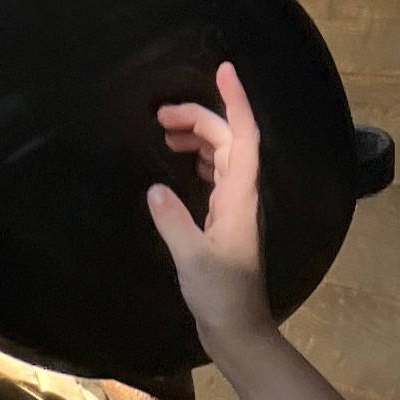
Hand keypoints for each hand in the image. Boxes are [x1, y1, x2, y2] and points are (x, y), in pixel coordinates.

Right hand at [150, 60, 274, 358]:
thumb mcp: (191, 257)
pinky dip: (202, 161)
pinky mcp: (228, 223)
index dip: (236, 100)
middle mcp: (243, 196)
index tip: (223, 70)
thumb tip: (155, 189)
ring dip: (201, 138)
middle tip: (162, 116)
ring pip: (225, 157)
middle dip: (201, 118)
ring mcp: (237, 209)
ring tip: (168, 135)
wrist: (239, 330)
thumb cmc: (221, 296)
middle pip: (230, 140)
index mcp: (240, 197)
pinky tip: (183, 164)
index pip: (244, 135)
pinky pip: (219, 177)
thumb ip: (172, 220)